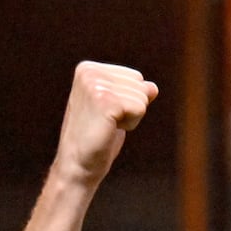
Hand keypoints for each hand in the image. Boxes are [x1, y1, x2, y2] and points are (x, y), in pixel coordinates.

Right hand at [51, 62, 158, 190]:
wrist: (78, 162)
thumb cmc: (98, 135)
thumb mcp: (116, 107)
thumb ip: (133, 92)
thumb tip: (152, 87)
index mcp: (88, 68)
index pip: (136, 77)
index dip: (128, 100)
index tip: (106, 112)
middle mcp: (89, 72)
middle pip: (141, 86)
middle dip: (131, 108)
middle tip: (107, 121)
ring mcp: (95, 85)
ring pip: (143, 98)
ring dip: (131, 117)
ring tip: (106, 125)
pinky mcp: (105, 100)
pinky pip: (140, 108)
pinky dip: (131, 124)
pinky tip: (109, 129)